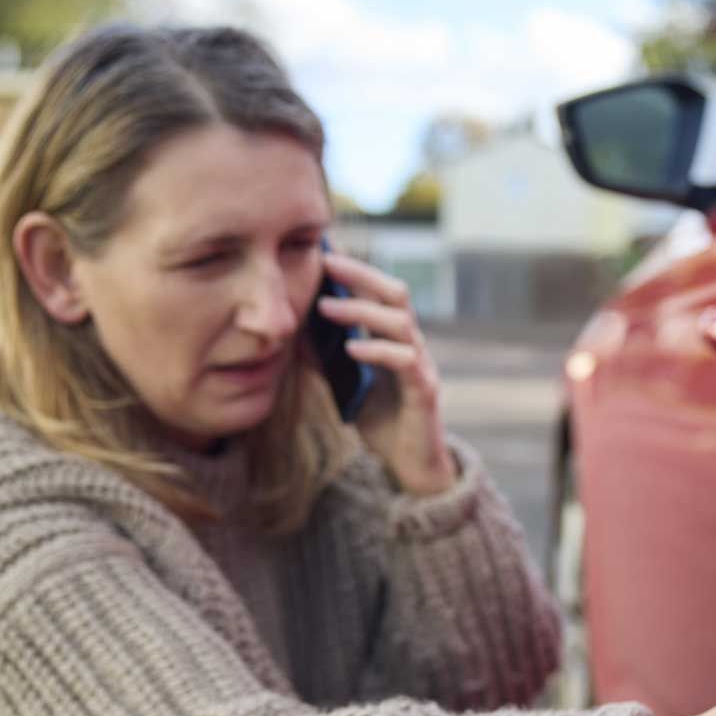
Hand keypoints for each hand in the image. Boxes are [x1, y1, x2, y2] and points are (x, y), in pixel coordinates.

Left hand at [315, 250, 454, 495]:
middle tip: (327, 263)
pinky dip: (377, 351)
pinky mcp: (424, 390)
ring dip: (360, 311)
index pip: (379, 292)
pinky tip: (351, 349)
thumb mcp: (343, 382)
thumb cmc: (379, 419)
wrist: (409, 464)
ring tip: (325, 307)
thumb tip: (292, 328)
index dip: (355, 270)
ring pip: (400, 322)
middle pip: (395, 293)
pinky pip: (405, 361)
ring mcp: (421, 365)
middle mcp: (412, 344)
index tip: (323, 251)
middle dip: (361, 275)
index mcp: (394, 338)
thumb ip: (324, 356)